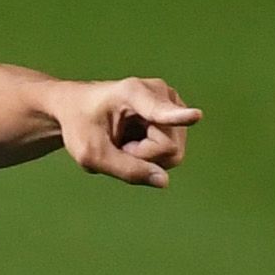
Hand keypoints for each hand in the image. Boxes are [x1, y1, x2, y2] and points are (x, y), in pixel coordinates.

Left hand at [52, 76, 199, 186]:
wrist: (78, 108)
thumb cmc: (81, 127)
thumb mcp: (91, 154)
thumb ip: (125, 169)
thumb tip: (164, 181)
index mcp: (132, 93)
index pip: (159, 111)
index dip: (177, 116)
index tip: (196, 116)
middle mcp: (160, 93)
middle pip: (168, 149)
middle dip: (141, 158)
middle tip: (118, 146)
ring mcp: (172, 104)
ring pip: (173, 153)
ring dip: (145, 158)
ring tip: (125, 142)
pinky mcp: (176, 116)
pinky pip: (172, 152)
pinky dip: (150, 155)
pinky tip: (136, 141)